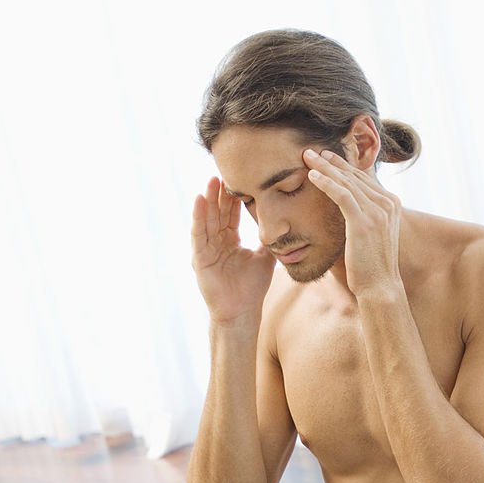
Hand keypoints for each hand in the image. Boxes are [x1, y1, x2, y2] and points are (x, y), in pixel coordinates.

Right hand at [191, 177, 275, 325]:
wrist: (242, 312)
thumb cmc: (252, 288)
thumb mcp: (265, 258)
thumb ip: (270, 240)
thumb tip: (285, 224)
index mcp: (230, 240)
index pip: (231, 213)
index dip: (234, 196)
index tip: (239, 177)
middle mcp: (216, 241)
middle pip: (217, 212)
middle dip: (219, 192)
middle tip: (223, 170)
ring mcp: (206, 249)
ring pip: (207, 219)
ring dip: (207, 199)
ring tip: (210, 180)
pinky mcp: (199, 258)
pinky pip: (198, 234)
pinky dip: (198, 217)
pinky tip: (198, 200)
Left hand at [303, 149, 402, 296]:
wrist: (380, 287)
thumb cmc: (371, 266)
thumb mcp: (372, 235)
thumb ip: (364, 217)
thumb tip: (349, 209)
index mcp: (390, 204)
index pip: (363, 178)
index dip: (342, 166)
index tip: (324, 157)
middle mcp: (387, 203)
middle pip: (354, 175)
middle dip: (331, 161)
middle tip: (311, 150)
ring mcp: (377, 211)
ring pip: (346, 181)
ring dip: (324, 167)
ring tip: (307, 156)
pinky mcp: (363, 221)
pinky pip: (342, 195)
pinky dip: (326, 182)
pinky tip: (311, 175)